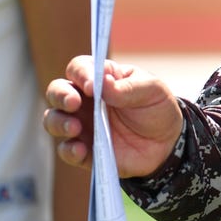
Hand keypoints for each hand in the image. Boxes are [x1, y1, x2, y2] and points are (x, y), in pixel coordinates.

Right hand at [43, 55, 184, 177]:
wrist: (167, 143)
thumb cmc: (156, 107)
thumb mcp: (151, 90)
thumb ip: (127, 88)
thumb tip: (103, 82)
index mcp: (100, 79)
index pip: (79, 69)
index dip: (82, 75)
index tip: (92, 87)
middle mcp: (84, 101)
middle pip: (56, 91)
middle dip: (60, 96)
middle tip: (73, 103)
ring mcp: (82, 125)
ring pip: (53, 120)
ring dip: (58, 122)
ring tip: (75, 128)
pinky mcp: (84, 151)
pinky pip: (66, 150)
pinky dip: (69, 150)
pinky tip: (81, 150)